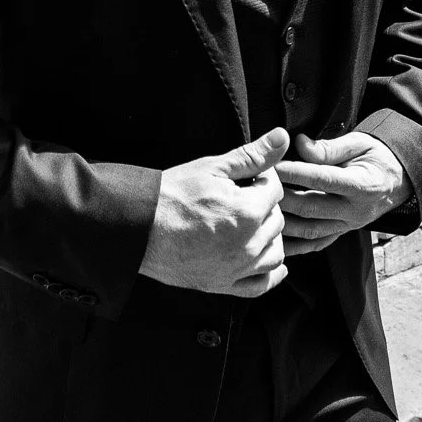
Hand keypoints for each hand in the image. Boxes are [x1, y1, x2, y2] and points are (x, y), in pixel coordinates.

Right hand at [140, 129, 288, 297]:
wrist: (139, 226)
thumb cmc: (172, 195)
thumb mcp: (212, 168)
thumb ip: (252, 155)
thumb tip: (282, 137)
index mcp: (249, 212)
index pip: (276, 189)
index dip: (260, 180)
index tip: (244, 179)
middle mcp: (249, 244)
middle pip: (277, 220)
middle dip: (264, 206)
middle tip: (239, 199)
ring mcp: (237, 268)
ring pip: (276, 252)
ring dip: (269, 236)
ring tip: (248, 224)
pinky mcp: (224, 284)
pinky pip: (262, 284)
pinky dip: (270, 273)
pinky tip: (263, 258)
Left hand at [273, 131, 409, 255]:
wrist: (397, 181)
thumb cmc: (376, 157)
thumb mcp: (360, 143)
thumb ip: (330, 147)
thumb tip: (301, 144)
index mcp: (364, 186)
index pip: (324, 179)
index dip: (296, 173)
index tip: (273, 164)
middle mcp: (356, 211)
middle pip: (312, 207)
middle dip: (282, 196)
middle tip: (259, 184)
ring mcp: (348, 227)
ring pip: (309, 230)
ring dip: (282, 220)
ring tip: (260, 207)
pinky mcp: (340, 235)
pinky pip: (313, 244)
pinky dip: (292, 244)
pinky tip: (272, 236)